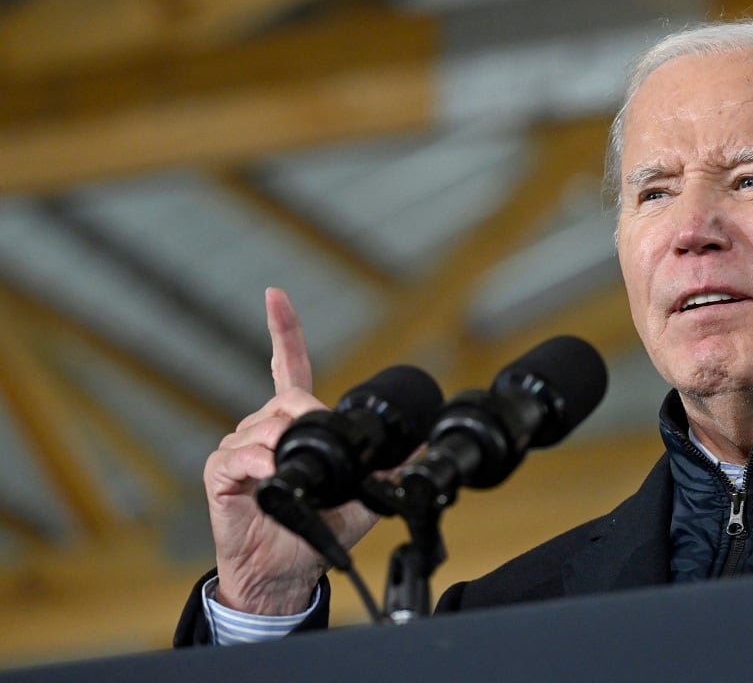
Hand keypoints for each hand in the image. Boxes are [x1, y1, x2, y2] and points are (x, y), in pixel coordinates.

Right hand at [204, 287, 378, 613]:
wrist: (285, 571)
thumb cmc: (316, 529)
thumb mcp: (362, 495)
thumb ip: (385, 466)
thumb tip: (419, 444)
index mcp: (292, 426)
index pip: (288, 366)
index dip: (284, 331)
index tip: (276, 295)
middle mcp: (262, 429)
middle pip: (287, 398)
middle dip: (310, 414)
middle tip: (326, 444)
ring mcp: (239, 449)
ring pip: (266, 424)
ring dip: (286, 445)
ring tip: (293, 473)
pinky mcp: (220, 474)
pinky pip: (239, 455)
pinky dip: (259, 462)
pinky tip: (270, 473)